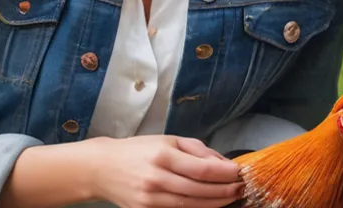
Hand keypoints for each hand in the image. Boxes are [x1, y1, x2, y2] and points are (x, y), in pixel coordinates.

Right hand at [87, 135, 244, 207]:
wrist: (102, 168)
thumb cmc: (137, 151)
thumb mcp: (168, 140)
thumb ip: (198, 150)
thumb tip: (224, 163)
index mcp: (163, 155)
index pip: (204, 170)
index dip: (226, 174)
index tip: (239, 173)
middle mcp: (157, 178)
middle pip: (201, 190)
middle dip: (225, 191)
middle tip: (240, 188)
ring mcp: (151, 199)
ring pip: (192, 205)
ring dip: (216, 203)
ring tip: (230, 197)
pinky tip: (208, 204)